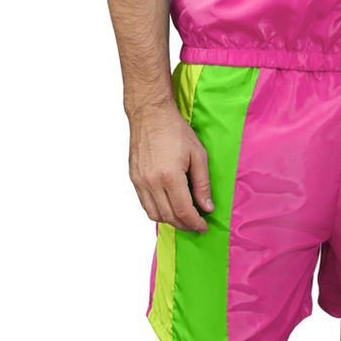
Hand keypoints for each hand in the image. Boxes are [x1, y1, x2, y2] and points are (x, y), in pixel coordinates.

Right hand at [127, 100, 213, 233]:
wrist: (151, 114)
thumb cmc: (175, 130)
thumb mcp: (198, 154)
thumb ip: (202, 184)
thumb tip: (207, 207)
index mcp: (169, 176)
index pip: (183, 211)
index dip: (195, 223)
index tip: (203, 226)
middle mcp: (151, 182)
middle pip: (168, 216)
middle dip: (184, 224)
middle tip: (196, 223)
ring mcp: (140, 181)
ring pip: (154, 214)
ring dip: (170, 220)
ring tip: (184, 217)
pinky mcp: (133, 178)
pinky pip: (145, 204)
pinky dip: (157, 210)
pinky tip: (168, 206)